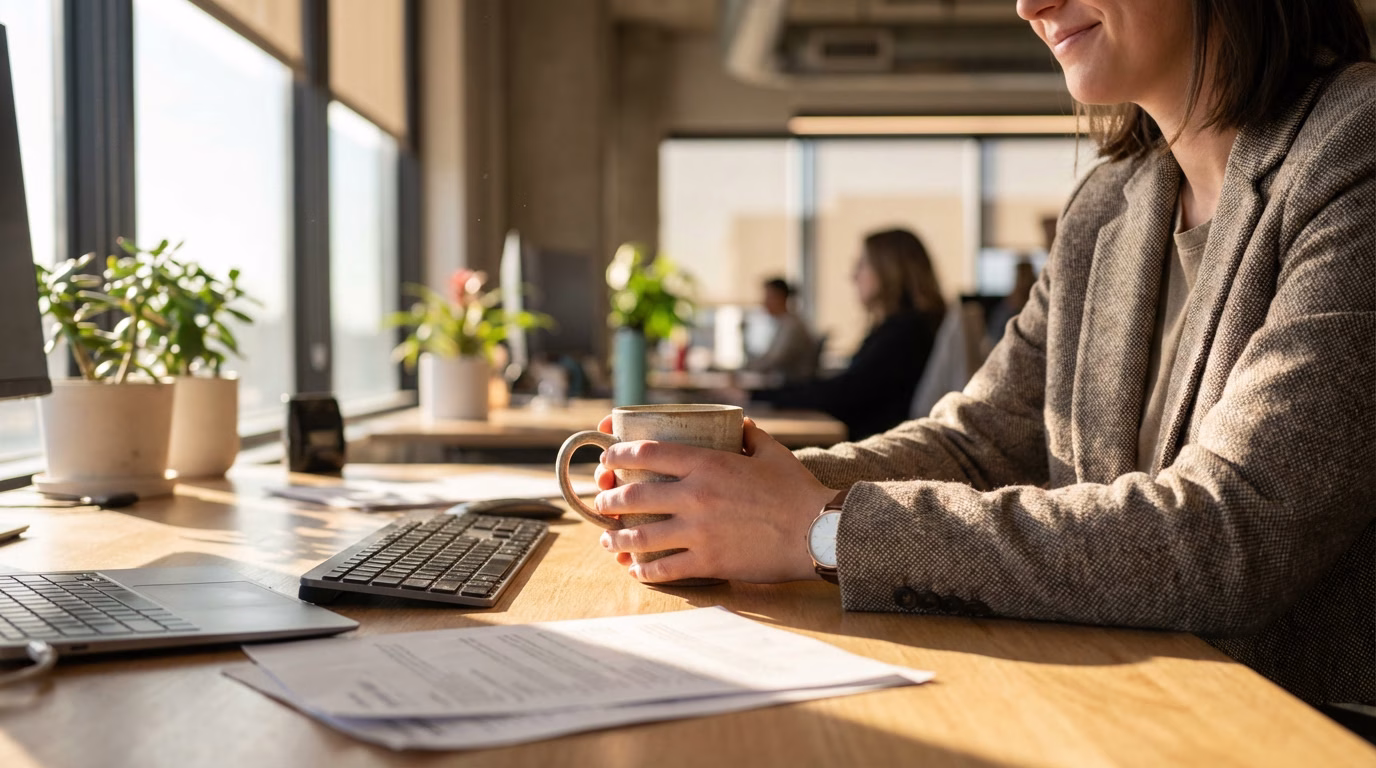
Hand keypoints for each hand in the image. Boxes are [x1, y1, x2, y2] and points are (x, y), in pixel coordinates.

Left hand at [591, 415, 836, 583]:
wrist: (817, 532)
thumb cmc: (797, 491)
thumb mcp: (772, 452)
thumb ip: (750, 435)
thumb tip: (740, 424)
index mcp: (707, 463)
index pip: (648, 452)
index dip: (619, 455)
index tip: (608, 459)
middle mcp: (695, 495)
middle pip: (634, 495)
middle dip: (609, 500)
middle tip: (602, 503)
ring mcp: (699, 531)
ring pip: (641, 535)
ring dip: (617, 537)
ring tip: (608, 539)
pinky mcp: (708, 561)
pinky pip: (663, 568)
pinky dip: (643, 569)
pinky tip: (635, 568)